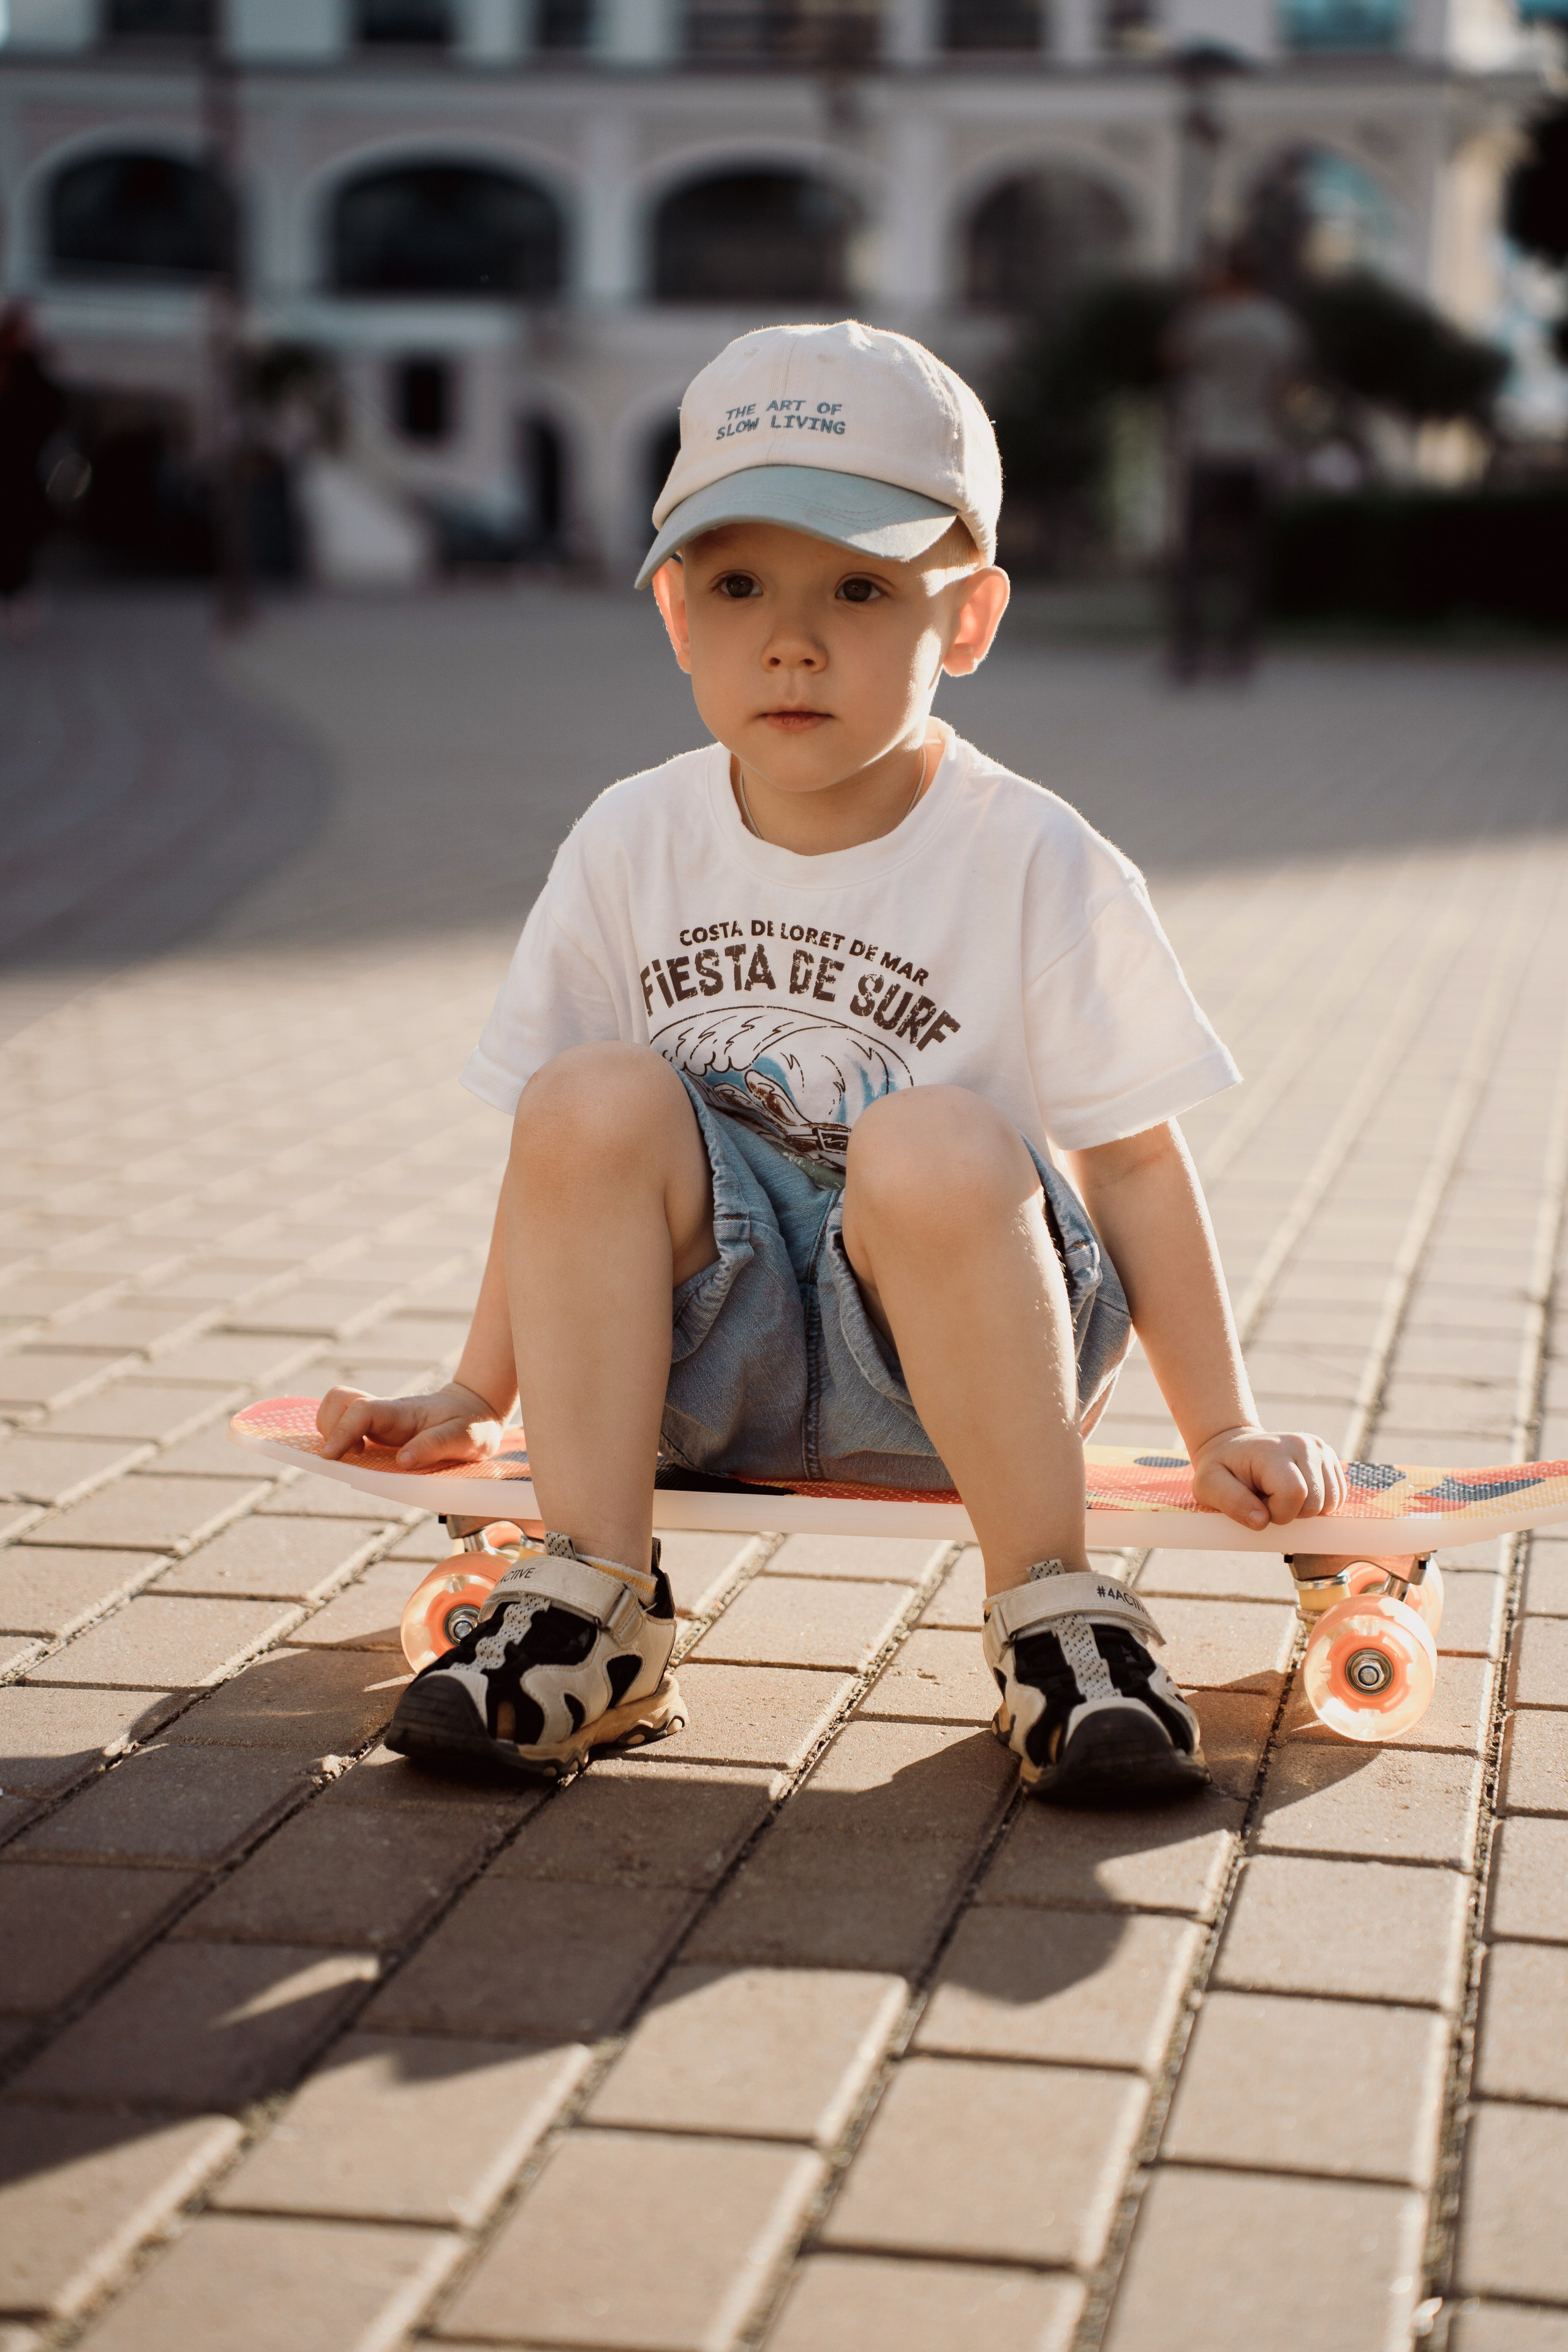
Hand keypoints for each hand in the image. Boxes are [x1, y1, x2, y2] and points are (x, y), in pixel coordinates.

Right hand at [315, 1381, 507, 1470]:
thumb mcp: (466, 1437)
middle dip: (330, 1428)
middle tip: (350, 1456)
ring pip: (338, 1408)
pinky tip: (354, 1456)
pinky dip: (339, 1437)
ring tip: (353, 1456)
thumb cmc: (472, 1424)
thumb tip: (403, 1460)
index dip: (342, 1431)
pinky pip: (347, 1423)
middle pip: (340, 1402)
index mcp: (404, 1413)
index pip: (363, 1411)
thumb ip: (436, 1445)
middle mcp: (386, 1412)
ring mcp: (380, 1419)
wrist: (475, 1410)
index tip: (329, 1457)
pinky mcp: (378, 1429)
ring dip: (332, 1432)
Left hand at [1190, 1424, 1346, 1532]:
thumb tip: (1262, 1522)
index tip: (1259, 1504)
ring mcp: (1320, 1449)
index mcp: (1273, 1450)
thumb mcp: (1209, 1485)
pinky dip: (1319, 1503)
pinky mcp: (1329, 1457)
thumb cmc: (1222, 1469)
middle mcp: (1303, 1445)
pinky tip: (1295, 1492)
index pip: (1294, 1494)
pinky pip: (1338, 1496)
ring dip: (1306, 1509)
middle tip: (1268, 1499)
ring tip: (1280, 1494)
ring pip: (1331, 1502)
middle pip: (1316, 1501)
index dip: (1278, 1513)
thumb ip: (1232, 1503)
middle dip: (1291, 1512)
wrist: (1234, 1448)